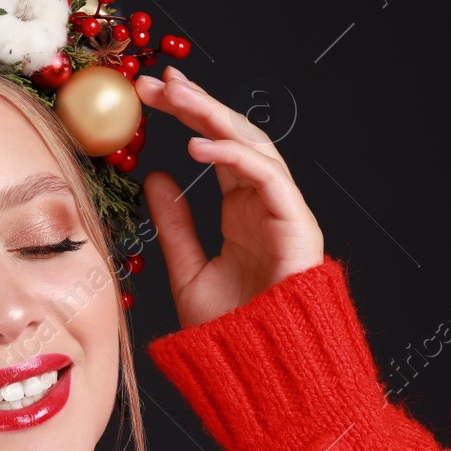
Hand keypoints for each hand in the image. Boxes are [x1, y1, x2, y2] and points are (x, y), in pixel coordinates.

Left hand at [135, 66, 324, 328]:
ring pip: (253, 144)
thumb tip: (154, 178)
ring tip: (175, 96)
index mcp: (242, 209)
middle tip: (157, 80)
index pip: (215, 147)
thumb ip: (175, 224)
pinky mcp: (297, 224)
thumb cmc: (230, 331)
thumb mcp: (188, 270)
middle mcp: (264, 203)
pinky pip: (267, 176)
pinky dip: (234, 157)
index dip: (188, 116)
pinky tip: (197, 147)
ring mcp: (283, 210)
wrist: (260, 371)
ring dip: (212, 116)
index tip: (152, 92)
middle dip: (196, 103)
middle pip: (233, 135)